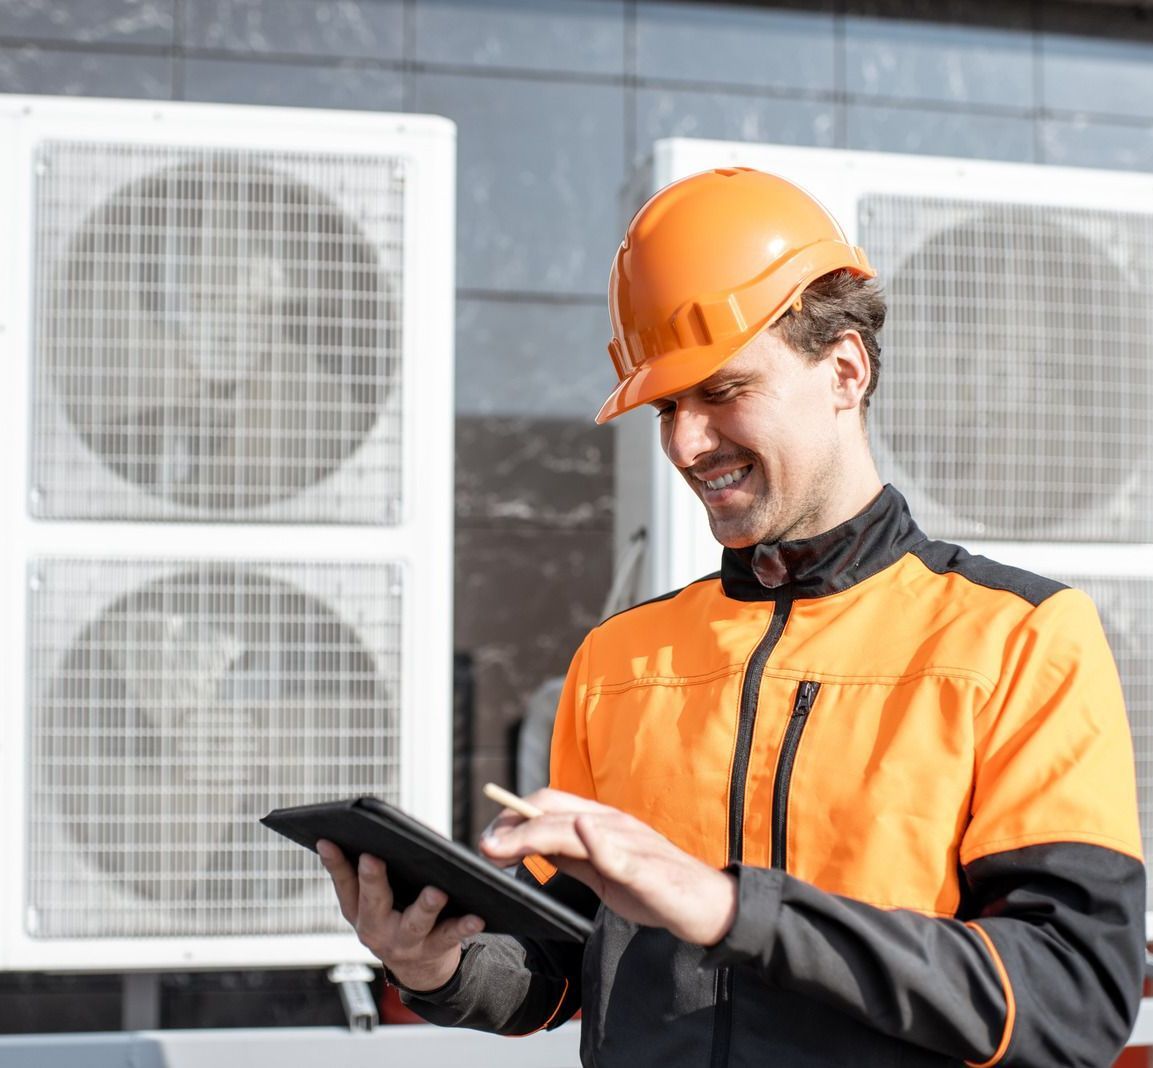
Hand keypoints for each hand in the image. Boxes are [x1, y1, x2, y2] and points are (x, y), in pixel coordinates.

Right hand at [316, 839, 484, 990]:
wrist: (420, 970)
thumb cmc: (397, 919)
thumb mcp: (373, 902)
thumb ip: (370, 873)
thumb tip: (380, 829)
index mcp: (358, 910)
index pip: (343, 882)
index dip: (333, 861)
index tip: (328, 841)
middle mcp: (376, 928)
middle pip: (373, 901)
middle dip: (372, 879)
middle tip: (372, 858)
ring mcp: (404, 941)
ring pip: (414, 922)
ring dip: (425, 906)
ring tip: (436, 892)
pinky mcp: (433, 948)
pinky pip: (450, 936)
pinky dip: (463, 926)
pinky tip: (476, 915)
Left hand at [479, 789, 737, 945]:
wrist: (709, 907)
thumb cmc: (655, 888)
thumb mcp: (601, 871)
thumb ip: (570, 856)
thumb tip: (530, 846)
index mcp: (600, 823)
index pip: (549, 804)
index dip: (513, 816)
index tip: (487, 838)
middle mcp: (613, 823)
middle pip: (555, 811)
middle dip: (513, 826)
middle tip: (484, 847)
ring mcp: (632, 843)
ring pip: (578, 827)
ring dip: (537, 833)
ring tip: (505, 846)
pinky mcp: (650, 870)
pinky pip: (623, 854)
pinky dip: (600, 843)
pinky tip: (582, 835)